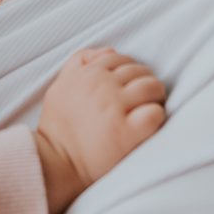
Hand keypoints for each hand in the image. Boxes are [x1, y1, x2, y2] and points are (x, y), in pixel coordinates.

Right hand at [34, 47, 165, 213]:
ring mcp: (115, 108)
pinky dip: (156, 117)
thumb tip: (109, 50)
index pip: (120, 58)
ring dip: (155, 97)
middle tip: (142, 100)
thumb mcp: (59, 86)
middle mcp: (102, 87)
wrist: (57, 163)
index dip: (128, 70)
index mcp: (87, 74)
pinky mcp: (127, 132)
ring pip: (152, 86)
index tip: (128, 86)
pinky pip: (155, 112)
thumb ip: (79, 62)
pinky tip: (148, 125)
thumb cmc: (58, 127)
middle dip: (143, 82)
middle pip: (140, 71)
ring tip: (148, 109)